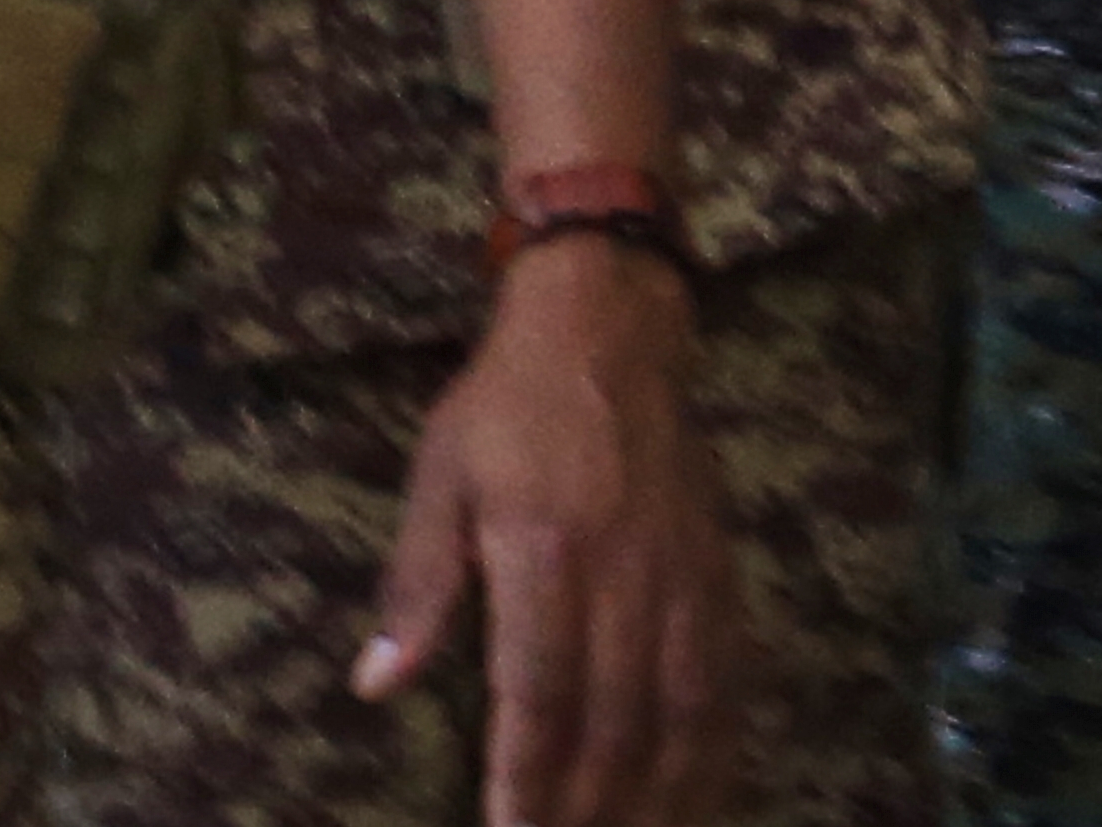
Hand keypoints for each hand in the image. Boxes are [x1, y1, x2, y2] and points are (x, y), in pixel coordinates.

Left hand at [363, 238, 732, 826]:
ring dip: (661, 784)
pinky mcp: (714, 563)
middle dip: (590, 800)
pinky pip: (724, 666)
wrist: (610, 322)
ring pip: (681, 703)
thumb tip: (377, 682)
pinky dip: (714, 734)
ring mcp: (679, 569)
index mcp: (545, 550)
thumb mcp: (438, 477)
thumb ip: (416, 583)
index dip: (527, 776)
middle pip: (614, 715)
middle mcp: (623, 569)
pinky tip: (702, 778)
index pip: (538, 692)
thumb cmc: (506, 403)